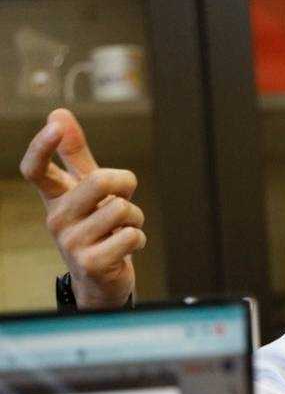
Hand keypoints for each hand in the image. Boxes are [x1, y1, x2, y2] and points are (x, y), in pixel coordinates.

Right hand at [20, 109, 144, 308]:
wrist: (100, 279)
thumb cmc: (96, 227)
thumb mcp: (86, 189)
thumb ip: (74, 153)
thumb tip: (57, 114)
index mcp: (55, 197)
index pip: (36, 169)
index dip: (43, 146)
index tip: (54, 126)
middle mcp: (57, 218)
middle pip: (98, 181)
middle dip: (124, 183)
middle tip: (123, 195)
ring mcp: (72, 243)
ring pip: (122, 209)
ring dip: (134, 217)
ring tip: (122, 228)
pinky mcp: (91, 263)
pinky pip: (131, 235)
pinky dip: (138, 238)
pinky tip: (126, 247)